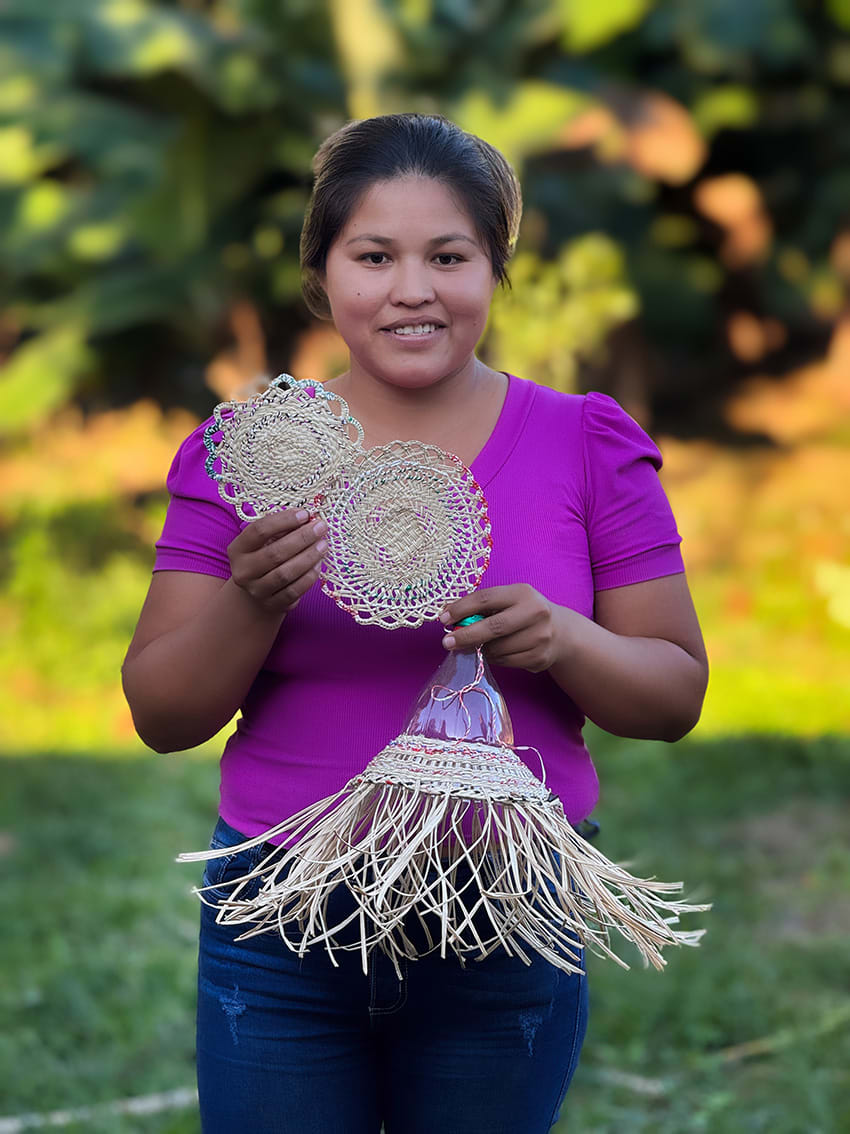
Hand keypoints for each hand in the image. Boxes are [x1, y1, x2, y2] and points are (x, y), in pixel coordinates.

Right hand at [227, 508, 326, 613]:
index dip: (284, 520)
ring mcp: (256, 590)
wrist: (258, 590)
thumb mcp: (267, 540)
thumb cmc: (266, 556)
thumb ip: (283, 529)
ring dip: (308, 558)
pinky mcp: (271, 604)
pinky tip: (318, 565)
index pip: (258, 530)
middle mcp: (243, 571)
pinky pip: (293, 591)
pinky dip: (308, 577)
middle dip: (301, 538)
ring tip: (323, 545)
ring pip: (285, 574)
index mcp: (238, 549)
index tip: (305, 514)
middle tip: (321, 527)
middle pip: (274, 553)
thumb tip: (309, 518)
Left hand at [439, 585, 565, 672]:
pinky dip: (495, 659)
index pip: (485, 598)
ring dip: (482, 650)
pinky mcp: (540, 657)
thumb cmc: (524, 613)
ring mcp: (541, 636)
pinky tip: (496, 653)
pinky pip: (507, 662)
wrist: (561, 632)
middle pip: (493, 627)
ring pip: (498, 649)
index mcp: (522, 593)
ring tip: (480, 646)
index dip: (461, 609)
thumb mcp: (508, 601)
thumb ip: (482, 608)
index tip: (443, 619)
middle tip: (447, 643)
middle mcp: (535, 612)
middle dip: (466, 636)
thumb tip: (449, 619)